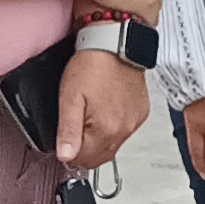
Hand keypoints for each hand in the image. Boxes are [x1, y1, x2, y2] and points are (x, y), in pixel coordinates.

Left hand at [55, 50, 148, 174]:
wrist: (116, 43)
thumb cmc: (92, 65)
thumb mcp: (70, 98)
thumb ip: (67, 130)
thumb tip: (65, 156)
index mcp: (105, 130)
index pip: (83, 160)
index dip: (68, 152)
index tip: (64, 139)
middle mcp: (123, 130)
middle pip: (99, 158)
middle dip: (84, 150)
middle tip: (74, 130)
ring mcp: (134, 123)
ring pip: (112, 147)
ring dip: (98, 140)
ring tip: (89, 117)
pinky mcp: (140, 114)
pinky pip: (124, 132)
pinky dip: (113, 128)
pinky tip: (105, 111)